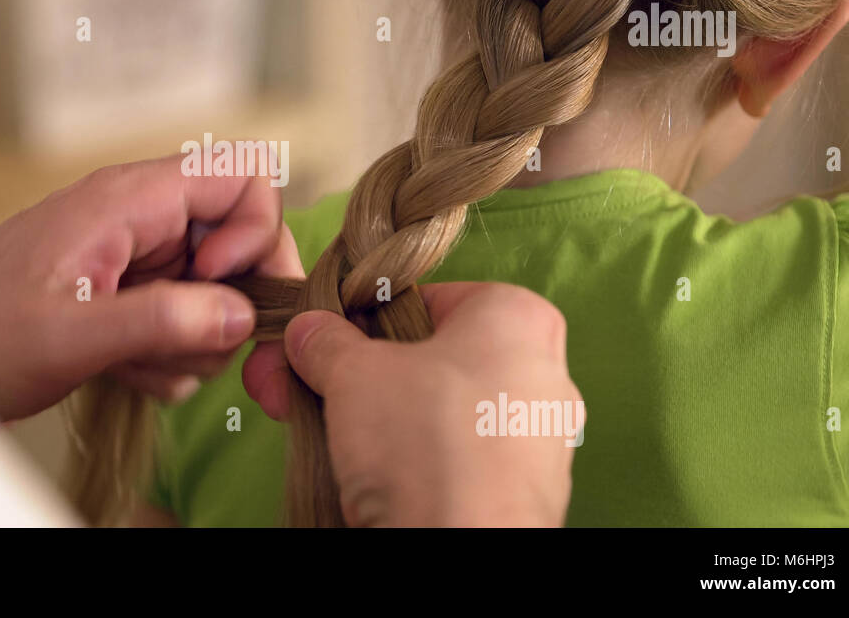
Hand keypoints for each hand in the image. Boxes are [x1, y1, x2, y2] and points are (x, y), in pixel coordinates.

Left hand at [0, 155, 301, 419]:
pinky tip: (122, 371)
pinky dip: (166, 353)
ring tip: (135, 361)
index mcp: (128, 199)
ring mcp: (129, 255)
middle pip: (236, 240)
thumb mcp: (71, 334)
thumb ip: (163, 319)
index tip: (219, 288)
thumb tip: (242, 313)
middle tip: (191, 344)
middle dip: (226, 302)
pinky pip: (178, 316)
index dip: (253, 233)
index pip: (241, 175)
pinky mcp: (120, 292)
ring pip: (211, 287)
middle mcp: (136, 217)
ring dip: (192, 338)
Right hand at [244, 282, 581, 526]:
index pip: (427, 299)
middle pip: (428, 358)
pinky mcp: (523, 493)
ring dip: (379, 419)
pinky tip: (370, 476)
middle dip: (358, 374)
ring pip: (439, 413)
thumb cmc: (425, 444)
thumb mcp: (352, 371)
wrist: (461, 550)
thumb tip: (309, 331)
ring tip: (325, 434)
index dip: (363, 318)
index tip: (324, 340)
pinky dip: (413, 462)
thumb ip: (327, 341)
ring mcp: (538, 439)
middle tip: (305, 385)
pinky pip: (455, 461)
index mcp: (517, 317)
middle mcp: (542, 372)